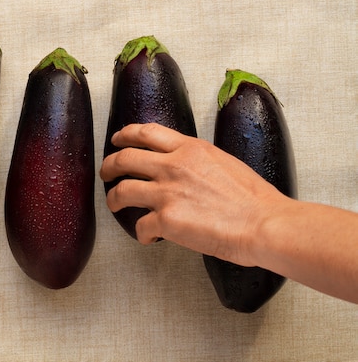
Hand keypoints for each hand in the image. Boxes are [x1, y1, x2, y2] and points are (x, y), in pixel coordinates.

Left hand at [100, 123, 285, 266]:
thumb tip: (184, 167)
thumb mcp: (223, 162)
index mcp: (190, 148)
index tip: (117, 139)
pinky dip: (141, 234)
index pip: (146, 132)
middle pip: (124, 158)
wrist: (264, 224)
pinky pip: (140, 226)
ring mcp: (167, 192)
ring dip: (113, 199)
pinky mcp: (166, 219)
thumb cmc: (254, 199)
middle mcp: (173, 166)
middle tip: (106, 173)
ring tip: (115, 205)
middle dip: (109, 165)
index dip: (125, 134)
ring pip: (122, 191)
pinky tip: (149, 238)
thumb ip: (197, 160)